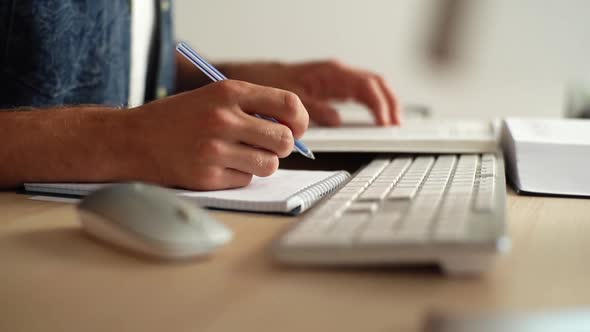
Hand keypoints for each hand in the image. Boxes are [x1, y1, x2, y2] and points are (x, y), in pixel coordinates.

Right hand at [129, 80, 308, 189]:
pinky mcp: (207, 177)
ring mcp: (214, 150)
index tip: (297, 128)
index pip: (288, 104)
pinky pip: (245, 180)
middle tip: (268, 146)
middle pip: (284, 140)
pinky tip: (217, 166)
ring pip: (269, 165)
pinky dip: (238, 176)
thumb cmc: (176, 119)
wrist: (131, 139)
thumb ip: (251, 107)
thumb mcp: (212, 97)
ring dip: (261, 163)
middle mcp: (223, 119)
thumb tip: (293, 130)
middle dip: (282, 147)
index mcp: (228, 92)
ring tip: (240, 156)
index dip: (300, 120)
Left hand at [219, 60, 399, 126]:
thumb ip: (315, 109)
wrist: (255, 78)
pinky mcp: (332, 87)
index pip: (367, 87)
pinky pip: (359, 92)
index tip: (386, 123)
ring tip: (392, 122)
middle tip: (397, 124)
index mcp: (331, 73)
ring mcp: (336, 79)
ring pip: (370, 87)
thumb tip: (337, 120)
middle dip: (390, 103)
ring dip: (384, 102)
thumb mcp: (291, 98)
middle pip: (375, 84)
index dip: (380, 105)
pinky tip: (376, 117)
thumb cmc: (270, 84)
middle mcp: (337, 74)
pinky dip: (372, 103)